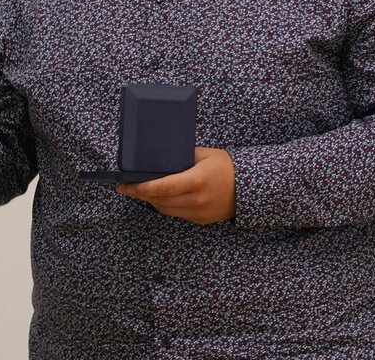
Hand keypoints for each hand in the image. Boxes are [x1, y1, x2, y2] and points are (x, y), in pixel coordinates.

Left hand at [117, 147, 235, 224]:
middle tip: (125, 187)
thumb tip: (157, 156)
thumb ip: (180, 156)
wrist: (249, 188)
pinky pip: (176, 214)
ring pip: (165, 209)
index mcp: (196, 181)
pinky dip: (165, 205)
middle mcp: (196, 200)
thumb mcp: (203, 154)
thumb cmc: (225, 166)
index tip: (124, 185)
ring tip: (139, 190)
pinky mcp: (201, 220)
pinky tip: (159, 196)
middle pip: (159, 200)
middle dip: (139, 194)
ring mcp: (199, 213)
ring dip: (151, 200)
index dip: (140, 188)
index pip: (161, 188)